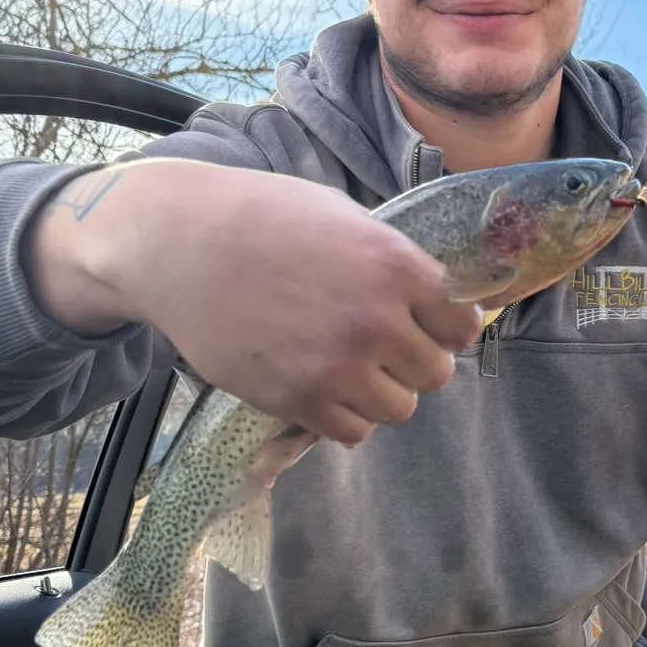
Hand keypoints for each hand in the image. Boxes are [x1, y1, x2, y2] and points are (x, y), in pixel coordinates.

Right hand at [27, 158, 483, 446]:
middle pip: (435, 373)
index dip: (445, 326)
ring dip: (379, 391)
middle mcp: (378, 320)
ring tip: (348, 367)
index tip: (426, 324)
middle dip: (413, 360)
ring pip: (399, 408)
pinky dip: (342, 415)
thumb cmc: (263, 215)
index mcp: (397, 266)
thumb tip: (432, 290)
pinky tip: (321, 385)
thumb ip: (390, 258)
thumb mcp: (343, 216)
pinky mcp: (297, 400)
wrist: (183, 243)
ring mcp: (338, 366)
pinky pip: (350, 431)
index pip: (462, 325)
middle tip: (382, 346)